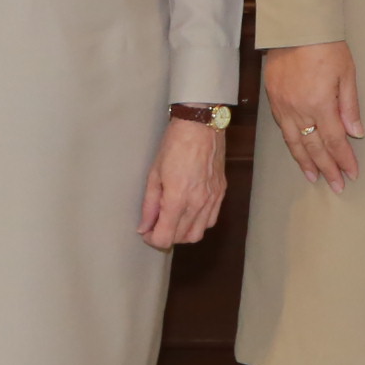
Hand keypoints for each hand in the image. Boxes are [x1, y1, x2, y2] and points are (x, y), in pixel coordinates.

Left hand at [140, 116, 228, 246]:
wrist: (200, 126)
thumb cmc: (173, 145)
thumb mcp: (154, 174)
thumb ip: (149, 205)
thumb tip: (144, 227)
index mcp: (178, 199)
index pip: (165, 238)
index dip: (152, 239)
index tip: (147, 231)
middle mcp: (197, 203)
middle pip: (181, 239)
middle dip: (166, 236)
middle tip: (157, 224)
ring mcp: (212, 199)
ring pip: (198, 234)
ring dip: (183, 233)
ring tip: (173, 220)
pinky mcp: (221, 193)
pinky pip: (210, 220)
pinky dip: (198, 223)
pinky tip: (190, 211)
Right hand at [263, 43, 362, 191]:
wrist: (295, 26)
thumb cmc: (326, 46)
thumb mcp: (347, 73)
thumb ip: (350, 105)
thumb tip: (356, 133)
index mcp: (320, 103)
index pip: (334, 140)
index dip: (344, 159)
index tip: (352, 173)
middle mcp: (299, 109)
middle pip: (314, 147)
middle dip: (327, 168)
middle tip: (336, 186)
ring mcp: (283, 106)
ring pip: (295, 142)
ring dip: (306, 162)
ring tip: (314, 178)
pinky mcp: (273, 99)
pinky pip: (283, 129)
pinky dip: (292, 144)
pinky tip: (298, 152)